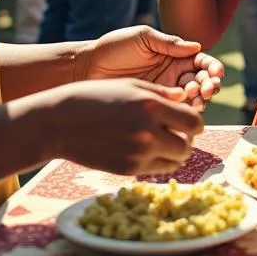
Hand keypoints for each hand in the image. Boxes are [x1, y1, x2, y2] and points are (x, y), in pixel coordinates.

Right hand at [34, 79, 202, 175]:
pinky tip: (148, 149)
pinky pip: (157, 169)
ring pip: (176, 160)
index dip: (195, 122)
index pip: (193, 121)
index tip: (190, 120)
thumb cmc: (96, 97)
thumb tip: (186, 97)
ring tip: (164, 141)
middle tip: (178, 133)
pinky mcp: (127, 170)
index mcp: (151, 105)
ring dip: (175, 152)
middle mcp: (148, 131)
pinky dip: (158, 161)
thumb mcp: (131, 86)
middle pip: (187, 144)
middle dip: (187, 139)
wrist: (61, 122)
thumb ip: (161, 93)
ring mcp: (137, 153)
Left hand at [77, 26, 223, 112]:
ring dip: (199, 100)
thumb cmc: (115, 48)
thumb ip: (169, 43)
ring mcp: (164, 92)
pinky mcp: (153, 108)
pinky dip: (183, 114)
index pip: (201, 61)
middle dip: (209, 86)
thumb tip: (197, 46)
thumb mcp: (143, 39)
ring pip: (191, 99)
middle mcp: (173, 74)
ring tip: (197, 102)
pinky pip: (173, 112)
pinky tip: (184, 113)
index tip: (215, 73)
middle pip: (201, 81)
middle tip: (206, 90)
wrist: (87, 69)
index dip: (212, 67)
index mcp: (174, 55)